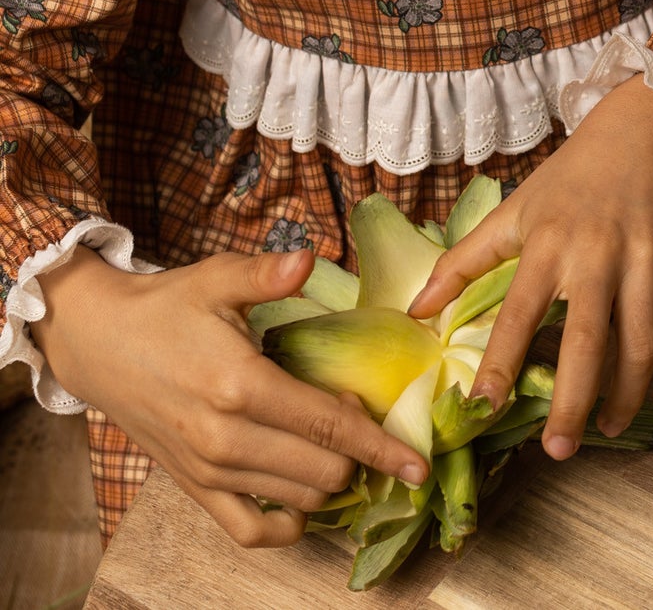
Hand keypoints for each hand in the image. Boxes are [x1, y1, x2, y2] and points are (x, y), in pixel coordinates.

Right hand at [33, 246, 430, 546]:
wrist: (99, 343)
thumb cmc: (166, 307)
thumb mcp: (217, 278)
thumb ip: (267, 273)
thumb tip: (307, 258)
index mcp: (241, 386)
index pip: (328, 426)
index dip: (380, 445)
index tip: (417, 463)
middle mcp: (226, 438)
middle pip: (323, 470)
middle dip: (360, 452)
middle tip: (360, 410)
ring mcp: (208, 470)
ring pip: (298, 499)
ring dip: (331, 479)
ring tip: (339, 442)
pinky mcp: (192, 487)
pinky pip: (247, 530)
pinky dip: (286, 523)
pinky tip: (305, 497)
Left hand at [407, 73, 652, 460]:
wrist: (642, 127)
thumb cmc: (571, 175)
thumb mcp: (514, 210)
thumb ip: (464, 260)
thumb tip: (416, 310)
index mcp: (549, 243)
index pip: (519, 313)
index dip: (500, 363)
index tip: (482, 409)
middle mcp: (599, 252)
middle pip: (588, 339)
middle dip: (574, 400)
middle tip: (560, 450)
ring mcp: (648, 255)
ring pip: (644, 339)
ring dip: (630, 393)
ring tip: (608, 426)